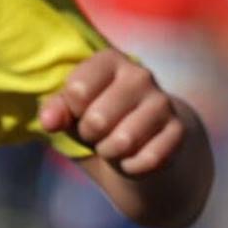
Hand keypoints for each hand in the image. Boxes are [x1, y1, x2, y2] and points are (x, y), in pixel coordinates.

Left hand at [39, 49, 184, 176]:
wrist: (143, 136)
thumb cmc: (97, 115)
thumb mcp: (72, 109)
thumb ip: (55, 110)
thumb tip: (48, 120)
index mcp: (110, 60)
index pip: (76, 92)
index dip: (72, 112)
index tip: (80, 110)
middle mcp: (140, 75)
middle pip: (97, 120)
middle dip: (89, 135)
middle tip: (96, 131)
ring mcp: (163, 102)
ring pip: (123, 142)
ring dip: (109, 153)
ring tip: (112, 144)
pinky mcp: (178, 130)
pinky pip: (148, 160)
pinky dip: (132, 167)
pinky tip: (133, 157)